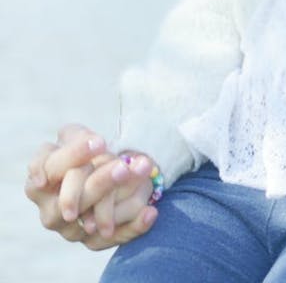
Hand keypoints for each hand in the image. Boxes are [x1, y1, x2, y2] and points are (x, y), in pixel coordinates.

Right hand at [25, 124, 157, 249]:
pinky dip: (133, 226)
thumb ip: (79, 137)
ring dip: (117, 202)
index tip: (101, 141)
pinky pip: (113, 237)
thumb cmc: (86, 153)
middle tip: (123, 167)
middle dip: (99, 183)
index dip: (72, 155)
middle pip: (70, 201)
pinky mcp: (92, 240)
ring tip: (142, 177)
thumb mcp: (80, 138)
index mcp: (42, 180)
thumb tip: (93, 141)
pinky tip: (151, 212)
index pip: (47, 168)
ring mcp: (70, 228)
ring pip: (90, 221)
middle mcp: (51, 209)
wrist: (106, 175)